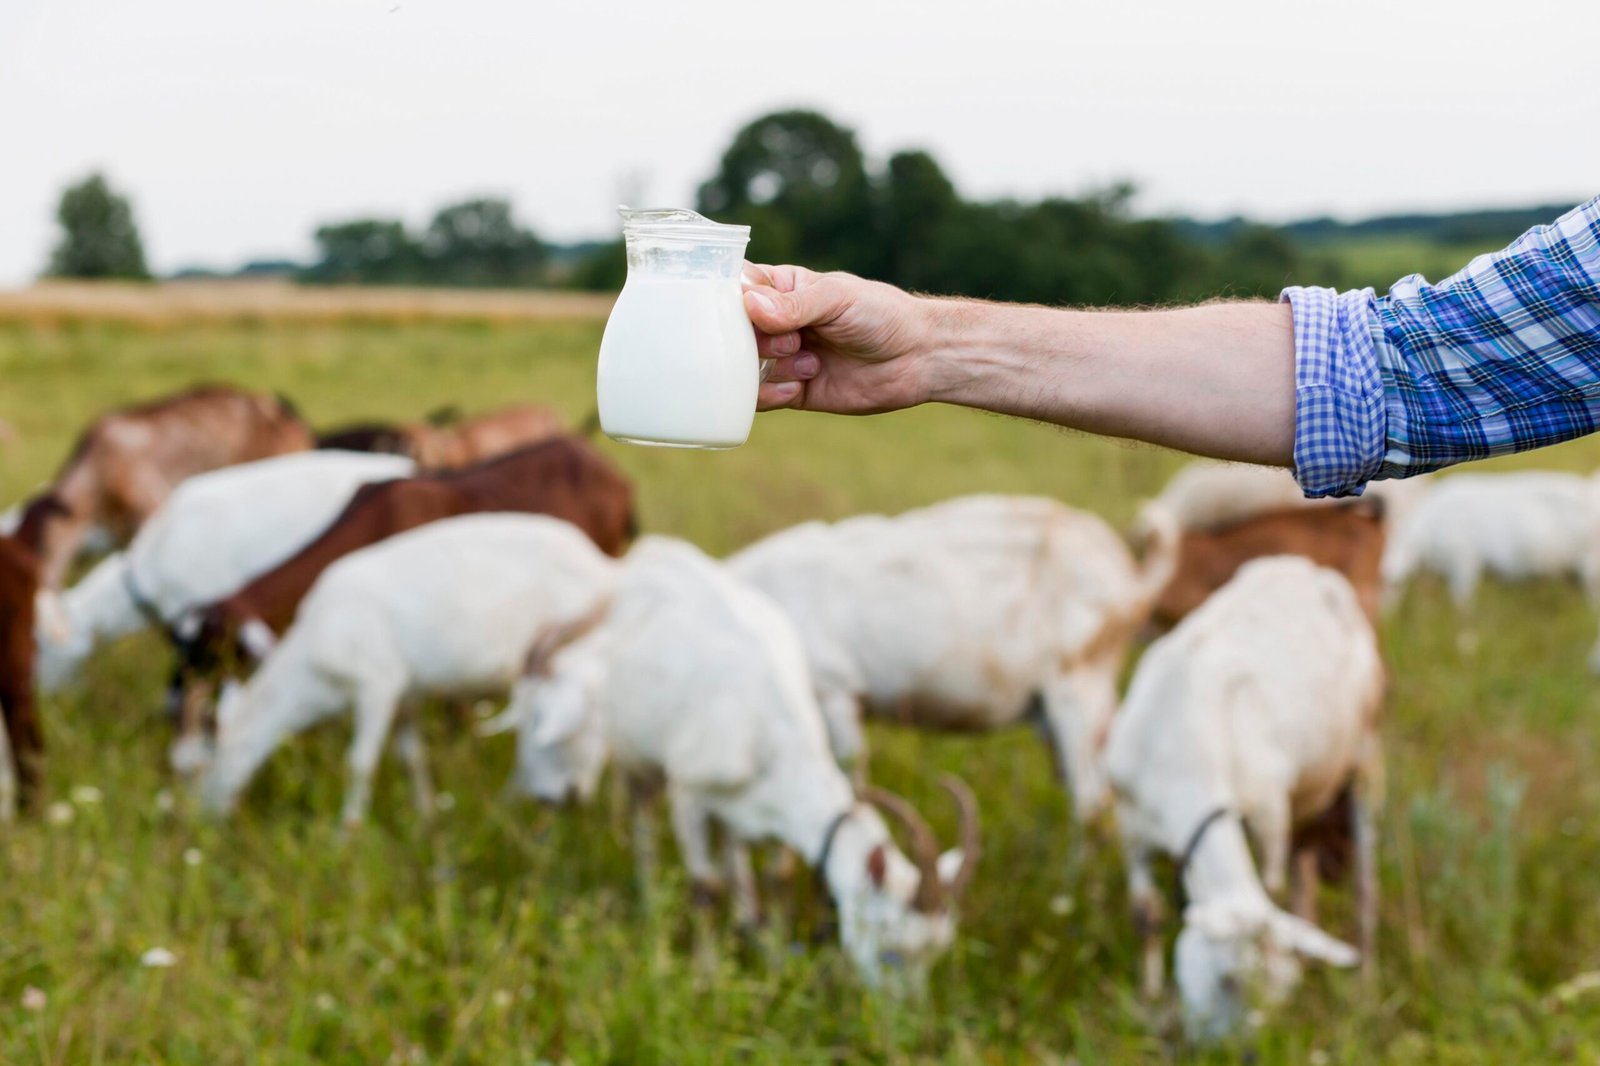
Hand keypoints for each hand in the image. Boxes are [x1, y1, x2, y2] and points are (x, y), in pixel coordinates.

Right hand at [742, 265, 933, 412]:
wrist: (917, 358)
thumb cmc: (881, 314)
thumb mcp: (837, 298)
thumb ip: (794, 304)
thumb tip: (751, 305)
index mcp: (782, 289)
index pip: (735, 288)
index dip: (728, 300)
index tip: (740, 311)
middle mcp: (776, 324)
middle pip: (733, 332)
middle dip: (754, 340)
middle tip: (790, 341)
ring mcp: (782, 359)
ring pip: (742, 368)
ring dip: (765, 368)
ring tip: (805, 363)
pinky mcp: (793, 391)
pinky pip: (761, 398)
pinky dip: (771, 395)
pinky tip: (797, 387)